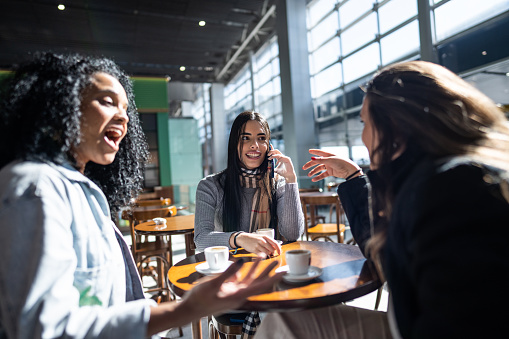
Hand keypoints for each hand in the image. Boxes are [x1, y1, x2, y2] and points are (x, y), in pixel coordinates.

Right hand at [147, 258, 282, 334]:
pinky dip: (244, 270)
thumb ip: (228, 272)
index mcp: (238, 296)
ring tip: (264, 257)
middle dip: (269, 272)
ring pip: (250, 279)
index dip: (272, 279)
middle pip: (258, 282)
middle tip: (279, 262)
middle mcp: (239, 295)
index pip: (260, 286)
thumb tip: (241, 261)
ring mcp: (234, 292)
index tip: (283, 272)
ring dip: (257, 268)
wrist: (190, 308)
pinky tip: (244, 262)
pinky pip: (240, 279)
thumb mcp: (213, 283)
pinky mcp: (228, 290)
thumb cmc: (200, 298)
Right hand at [236, 232, 280, 256]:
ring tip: (266, 254)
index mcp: (265, 237)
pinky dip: (263, 257)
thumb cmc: (254, 238)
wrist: (243, 238)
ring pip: (267, 252)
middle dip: (272, 253)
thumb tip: (276, 248)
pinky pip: (261, 255)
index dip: (278, 249)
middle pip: (272, 249)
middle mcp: (262, 240)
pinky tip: (262, 256)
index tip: (279, 253)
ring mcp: (258, 245)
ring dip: (268, 255)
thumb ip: (268, 242)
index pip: (275, 243)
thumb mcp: (261, 237)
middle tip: (271, 254)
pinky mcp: (254, 249)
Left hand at [269, 148, 296, 182]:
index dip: (272, 149)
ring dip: (273, 155)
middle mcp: (282, 157)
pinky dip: (278, 159)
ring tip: (269, 158)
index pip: (275, 152)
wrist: (288, 176)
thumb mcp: (276, 170)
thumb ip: (272, 169)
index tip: (269, 146)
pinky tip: (276, 163)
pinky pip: (282, 157)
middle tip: (268, 154)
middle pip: (276, 151)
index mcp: (280, 158)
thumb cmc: (283, 173)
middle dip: (271, 151)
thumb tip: (268, 169)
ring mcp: (285, 158)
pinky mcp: (287, 159)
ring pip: (278, 154)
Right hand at [302, 149, 361, 181]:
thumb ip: (320, 160)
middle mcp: (328, 160)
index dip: (314, 152)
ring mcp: (329, 166)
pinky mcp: (331, 172)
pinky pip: (323, 175)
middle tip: (304, 167)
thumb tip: (311, 158)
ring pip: (319, 169)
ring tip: (309, 175)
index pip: (320, 152)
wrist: (349, 171)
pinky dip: (318, 177)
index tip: (309, 151)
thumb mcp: (330, 160)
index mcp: (328, 155)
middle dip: (310, 164)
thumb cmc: (341, 163)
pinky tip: (314, 179)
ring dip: (314, 172)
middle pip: (317, 162)